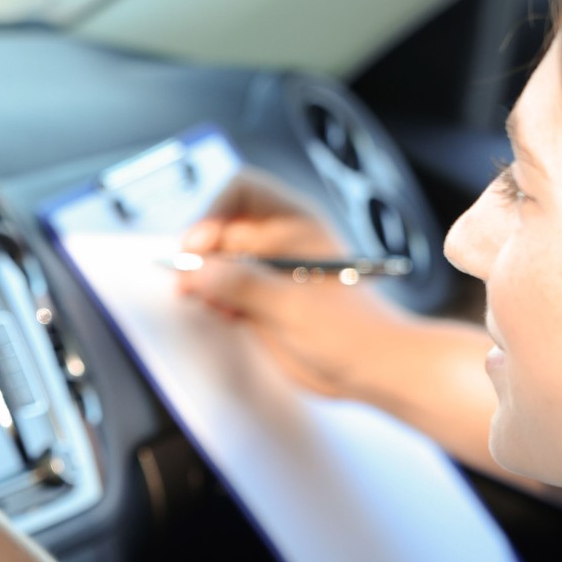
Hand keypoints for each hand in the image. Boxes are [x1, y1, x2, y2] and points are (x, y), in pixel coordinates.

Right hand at [179, 171, 412, 398]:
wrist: (373, 370)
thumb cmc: (352, 332)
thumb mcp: (294, 306)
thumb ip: (243, 285)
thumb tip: (197, 270)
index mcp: (295, 223)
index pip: (242, 191)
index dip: (214, 210)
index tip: (198, 245)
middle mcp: (278, 241)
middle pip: (221, 226)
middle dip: (200, 250)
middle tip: (188, 281)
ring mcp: (267, 271)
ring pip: (216, 259)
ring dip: (202, 277)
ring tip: (205, 299)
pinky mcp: (259, 301)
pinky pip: (221, 288)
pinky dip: (212, 298)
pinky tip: (224, 314)